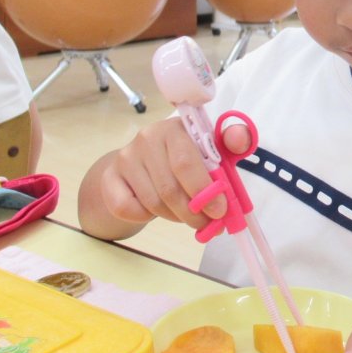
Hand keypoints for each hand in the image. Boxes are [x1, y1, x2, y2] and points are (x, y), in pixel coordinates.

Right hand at [97, 117, 224, 227]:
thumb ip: (232, 142)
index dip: (204, 191)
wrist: (144, 165)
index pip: (187, 163)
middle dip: (193, 213)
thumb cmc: (185, 157)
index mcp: (176, 128)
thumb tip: (241, 139)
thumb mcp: (213, 148)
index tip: (219, 211)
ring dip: (174, 216)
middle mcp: (148, 137)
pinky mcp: (110, 177)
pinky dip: (145, 217)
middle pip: (170, 188)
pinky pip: (128, 209)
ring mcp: (126, 157)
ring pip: (153, 202)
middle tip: (206, 224)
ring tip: (185, 215)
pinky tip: (155, 209)